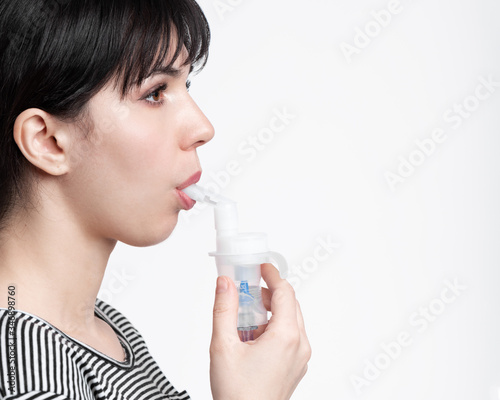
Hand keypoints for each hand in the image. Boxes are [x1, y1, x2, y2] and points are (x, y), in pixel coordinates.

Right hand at [209, 263, 310, 399]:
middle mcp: (299, 345)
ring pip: (290, 321)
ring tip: (245, 319)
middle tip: (247, 291)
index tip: (261, 267)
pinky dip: (274, 328)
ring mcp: (300, 358)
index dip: (272, 275)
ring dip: (270, 312)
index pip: (285, 292)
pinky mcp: (296, 367)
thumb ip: (224, 309)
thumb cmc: (237, 393)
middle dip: (269, 293)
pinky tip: (252, 338)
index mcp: (286, 336)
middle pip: (290, 304)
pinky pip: (290, 337)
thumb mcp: (223, 345)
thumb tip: (225, 283)